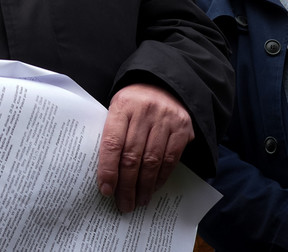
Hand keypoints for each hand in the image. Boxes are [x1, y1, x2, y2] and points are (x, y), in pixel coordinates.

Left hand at [96, 83, 193, 213]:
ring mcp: (165, 119)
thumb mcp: (118, 108)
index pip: (112, 143)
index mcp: (122, 105)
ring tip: (138, 201)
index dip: (108, 170)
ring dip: (144, 186)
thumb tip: (104, 173)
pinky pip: (170, 159)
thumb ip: (112, 133)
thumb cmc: (134, 102)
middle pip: (132, 156)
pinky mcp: (183, 127)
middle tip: (123, 205)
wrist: (164, 83)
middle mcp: (144, 111)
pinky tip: (152, 187)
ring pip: (152, 161)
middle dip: (126, 186)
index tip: (105, 190)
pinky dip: (160, 177)